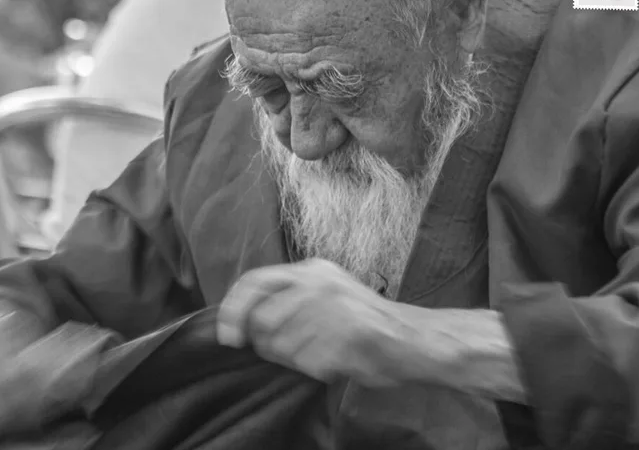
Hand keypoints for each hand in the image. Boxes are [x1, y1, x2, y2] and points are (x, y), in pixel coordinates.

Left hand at [216, 258, 397, 386]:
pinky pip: (306, 363)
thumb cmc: (363, 319)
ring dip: (296, 358)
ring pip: (280, 346)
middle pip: (261, 319)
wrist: (411, 337)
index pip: (253, 281)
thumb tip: (243, 323)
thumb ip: (286, 299)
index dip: (232, 310)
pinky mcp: (342, 336)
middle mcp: (316, 283)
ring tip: (323, 350)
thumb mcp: (324, 291)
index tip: (228, 336)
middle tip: (292, 349)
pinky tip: (336, 358)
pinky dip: (317, 368)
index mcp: (310, 270)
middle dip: (268, 342)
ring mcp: (330, 309)